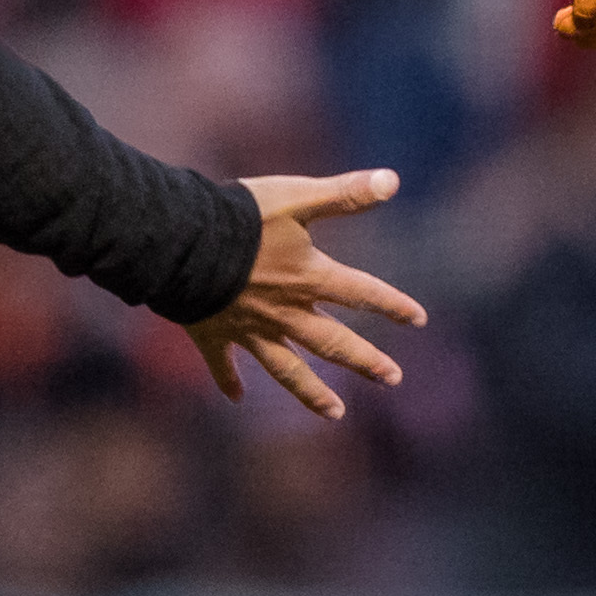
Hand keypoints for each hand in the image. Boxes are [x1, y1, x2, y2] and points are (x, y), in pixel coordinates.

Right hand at [186, 170, 424, 420]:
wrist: (177, 241)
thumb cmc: (238, 216)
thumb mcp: (296, 196)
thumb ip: (344, 194)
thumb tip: (393, 180)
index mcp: (308, 278)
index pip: (362, 293)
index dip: (393, 305)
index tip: (419, 320)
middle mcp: (284, 311)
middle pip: (333, 343)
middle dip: (365, 361)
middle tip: (393, 379)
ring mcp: (248, 328)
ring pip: (287, 369)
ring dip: (312, 392)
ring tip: (336, 414)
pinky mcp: (212, 333)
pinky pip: (223, 364)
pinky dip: (229, 381)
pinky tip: (236, 399)